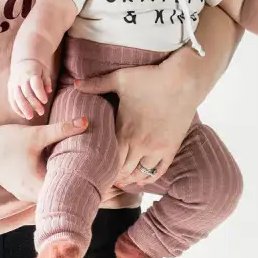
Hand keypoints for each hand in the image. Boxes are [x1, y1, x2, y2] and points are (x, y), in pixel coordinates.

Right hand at [0, 118, 88, 201]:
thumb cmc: (4, 142)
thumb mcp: (35, 134)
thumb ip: (61, 130)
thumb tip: (85, 122)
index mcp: (36, 186)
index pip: (66, 192)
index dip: (82, 184)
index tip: (99, 179)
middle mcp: (31, 195)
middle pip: (59, 192)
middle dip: (76, 182)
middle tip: (96, 173)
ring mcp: (25, 193)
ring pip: (50, 189)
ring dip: (63, 179)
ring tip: (83, 170)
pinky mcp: (21, 186)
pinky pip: (42, 186)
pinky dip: (52, 177)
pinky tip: (61, 167)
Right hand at [8, 58, 51, 119]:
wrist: (23, 60)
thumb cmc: (37, 68)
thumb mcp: (44, 71)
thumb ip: (47, 81)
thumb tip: (49, 91)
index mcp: (31, 74)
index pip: (35, 85)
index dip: (40, 94)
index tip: (45, 101)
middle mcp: (21, 79)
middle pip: (26, 93)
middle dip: (33, 104)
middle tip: (41, 113)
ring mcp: (14, 83)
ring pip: (17, 98)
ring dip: (23, 108)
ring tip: (30, 117)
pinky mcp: (10, 87)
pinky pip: (11, 99)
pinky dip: (16, 108)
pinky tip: (22, 115)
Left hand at [76, 62, 196, 190]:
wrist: (183, 80)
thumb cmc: (150, 77)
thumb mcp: (120, 78)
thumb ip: (96, 84)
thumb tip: (75, 84)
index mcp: (124, 130)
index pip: (109, 158)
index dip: (102, 166)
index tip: (94, 168)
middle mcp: (140, 144)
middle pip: (123, 170)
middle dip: (114, 174)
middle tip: (106, 177)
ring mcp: (157, 148)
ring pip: (140, 174)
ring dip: (130, 178)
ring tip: (122, 180)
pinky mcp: (171, 148)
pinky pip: (159, 171)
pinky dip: (149, 178)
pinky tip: (142, 180)